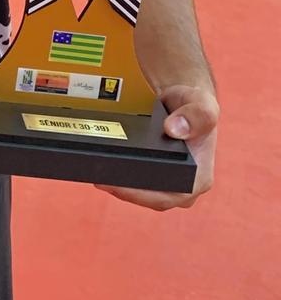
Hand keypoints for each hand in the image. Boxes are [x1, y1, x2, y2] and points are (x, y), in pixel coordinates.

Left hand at [95, 84, 217, 210]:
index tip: (117, 184)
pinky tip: (103, 169)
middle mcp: (186, 186)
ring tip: (97, 174)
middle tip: (99, 179)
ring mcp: (171, 183)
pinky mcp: (157, 176)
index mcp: (199, 178)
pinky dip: (120, 177)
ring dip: (119, 186)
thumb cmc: (195, 105)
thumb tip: (174, 129)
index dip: (141, 195)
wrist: (185, 100)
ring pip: (142, 193)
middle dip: (124, 191)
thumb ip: (196, 115)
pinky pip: (137, 182)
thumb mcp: (202, 105)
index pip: (168, 197)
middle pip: (151, 198)